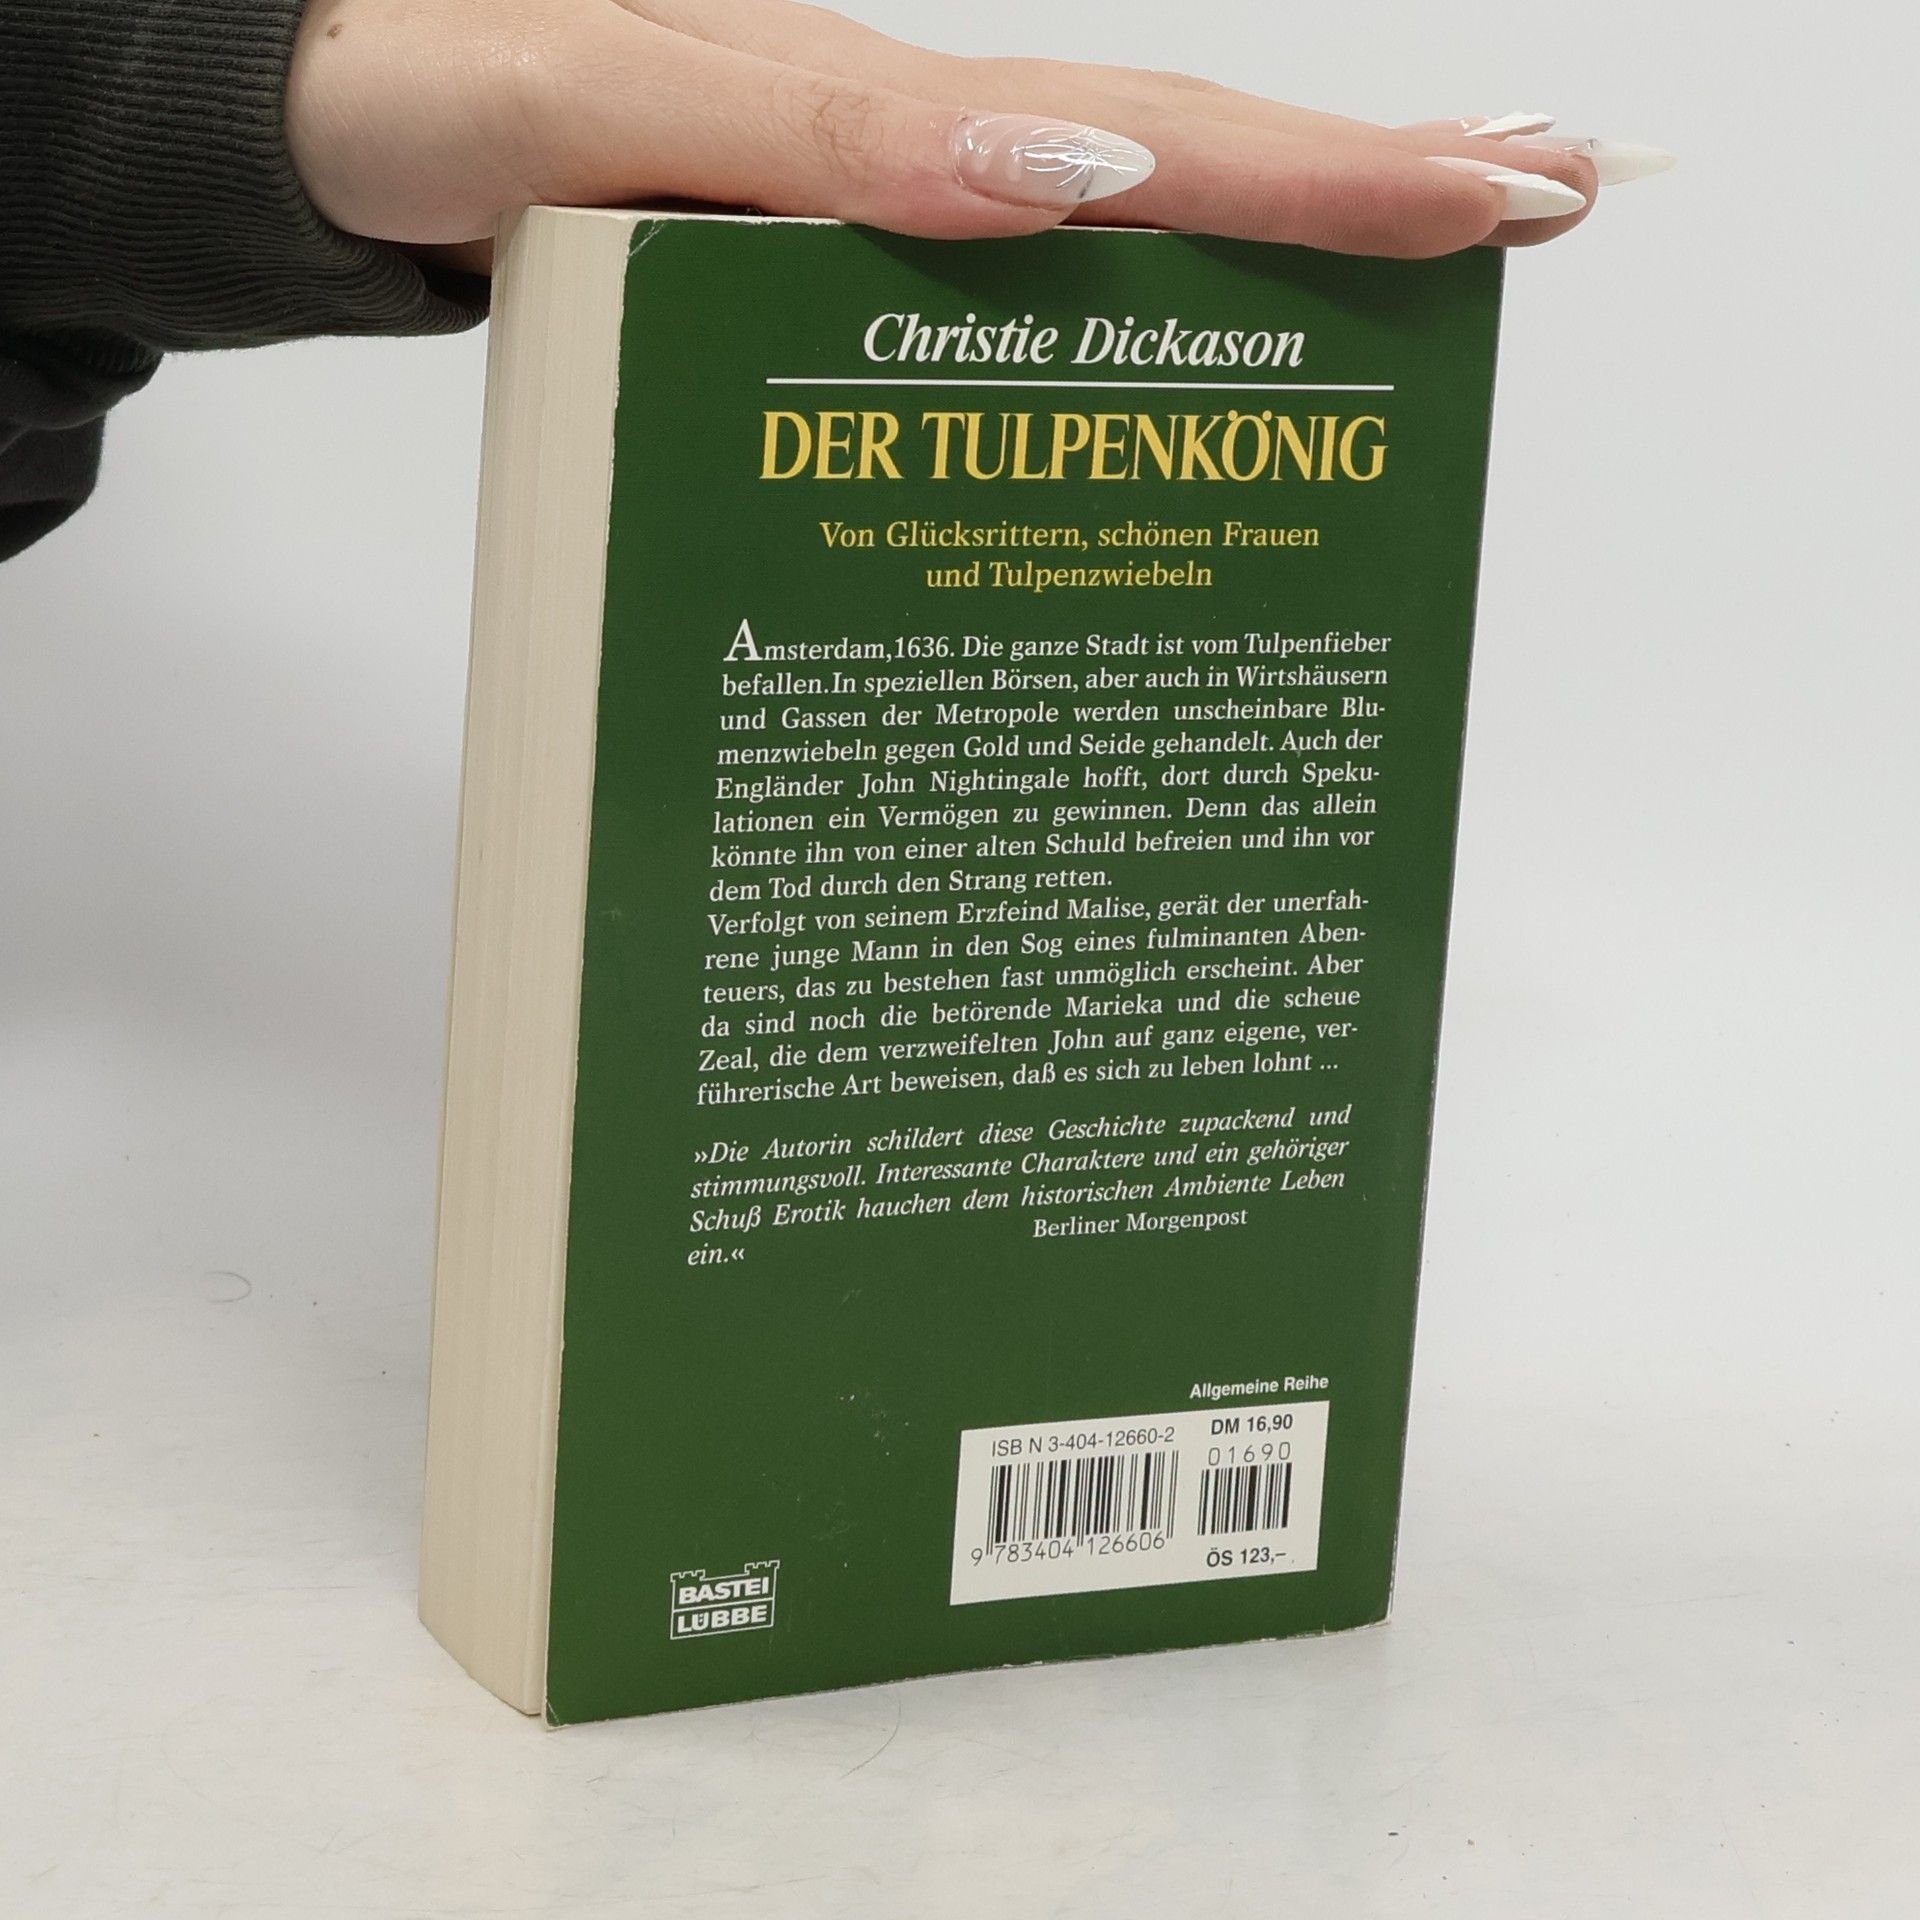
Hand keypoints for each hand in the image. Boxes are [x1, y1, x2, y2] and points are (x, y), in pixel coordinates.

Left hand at [287, 0, 1641, 268]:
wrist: (319, 126)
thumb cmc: (423, 99)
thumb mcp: (594, 97)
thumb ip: (808, 137)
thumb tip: (1060, 181)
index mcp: (871, 110)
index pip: (1146, 137)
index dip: (1327, 174)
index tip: (1508, 192)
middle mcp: (898, 157)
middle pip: (1170, 163)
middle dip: (1363, 189)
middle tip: (1551, 204)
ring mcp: (870, 213)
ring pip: (1108, 224)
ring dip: (1273, 244)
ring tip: (1436, 262)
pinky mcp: (821, 263)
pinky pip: (1000, 296)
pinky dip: (1122, 310)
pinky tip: (1187, 353)